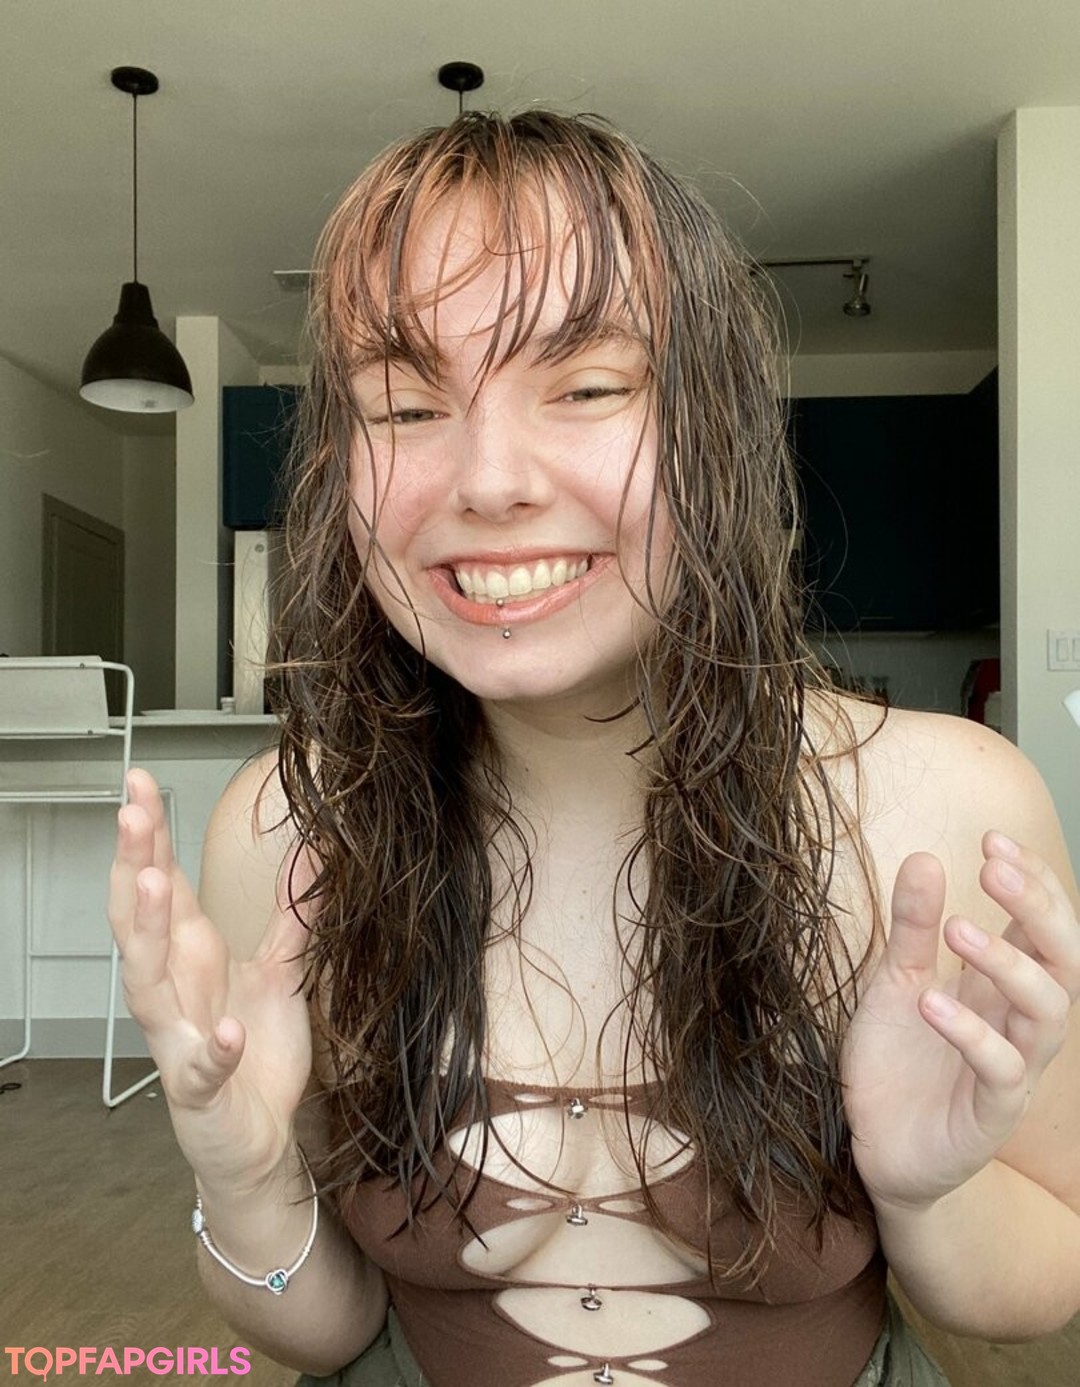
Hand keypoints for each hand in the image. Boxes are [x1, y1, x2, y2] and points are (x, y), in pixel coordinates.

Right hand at [108, 769, 313, 1193]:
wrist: (261, 1141)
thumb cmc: (258, 1054)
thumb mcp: (283, 972)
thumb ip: (292, 915)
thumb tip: (313, 853)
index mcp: (191, 956)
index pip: (162, 885)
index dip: (150, 836)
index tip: (140, 784)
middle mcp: (175, 990)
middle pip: (141, 919)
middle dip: (134, 864)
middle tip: (133, 812)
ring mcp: (179, 1038)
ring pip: (148, 983)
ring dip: (148, 934)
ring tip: (153, 885)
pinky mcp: (200, 1089)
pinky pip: (201, 1067)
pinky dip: (211, 1050)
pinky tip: (227, 1034)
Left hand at [841, 833, 1079, 1212]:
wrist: (878, 1146)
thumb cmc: (897, 1061)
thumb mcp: (895, 982)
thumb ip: (913, 926)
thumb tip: (925, 858)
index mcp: (1002, 986)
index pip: (1043, 924)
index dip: (1032, 881)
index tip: (993, 839)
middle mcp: (1019, 1022)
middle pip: (1064, 958)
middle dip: (1038, 908)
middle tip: (994, 868)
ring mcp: (1014, 1068)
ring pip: (1048, 1011)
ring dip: (1007, 964)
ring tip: (958, 929)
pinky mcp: (992, 1114)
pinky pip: (1003, 1071)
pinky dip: (972, 1033)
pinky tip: (932, 1003)